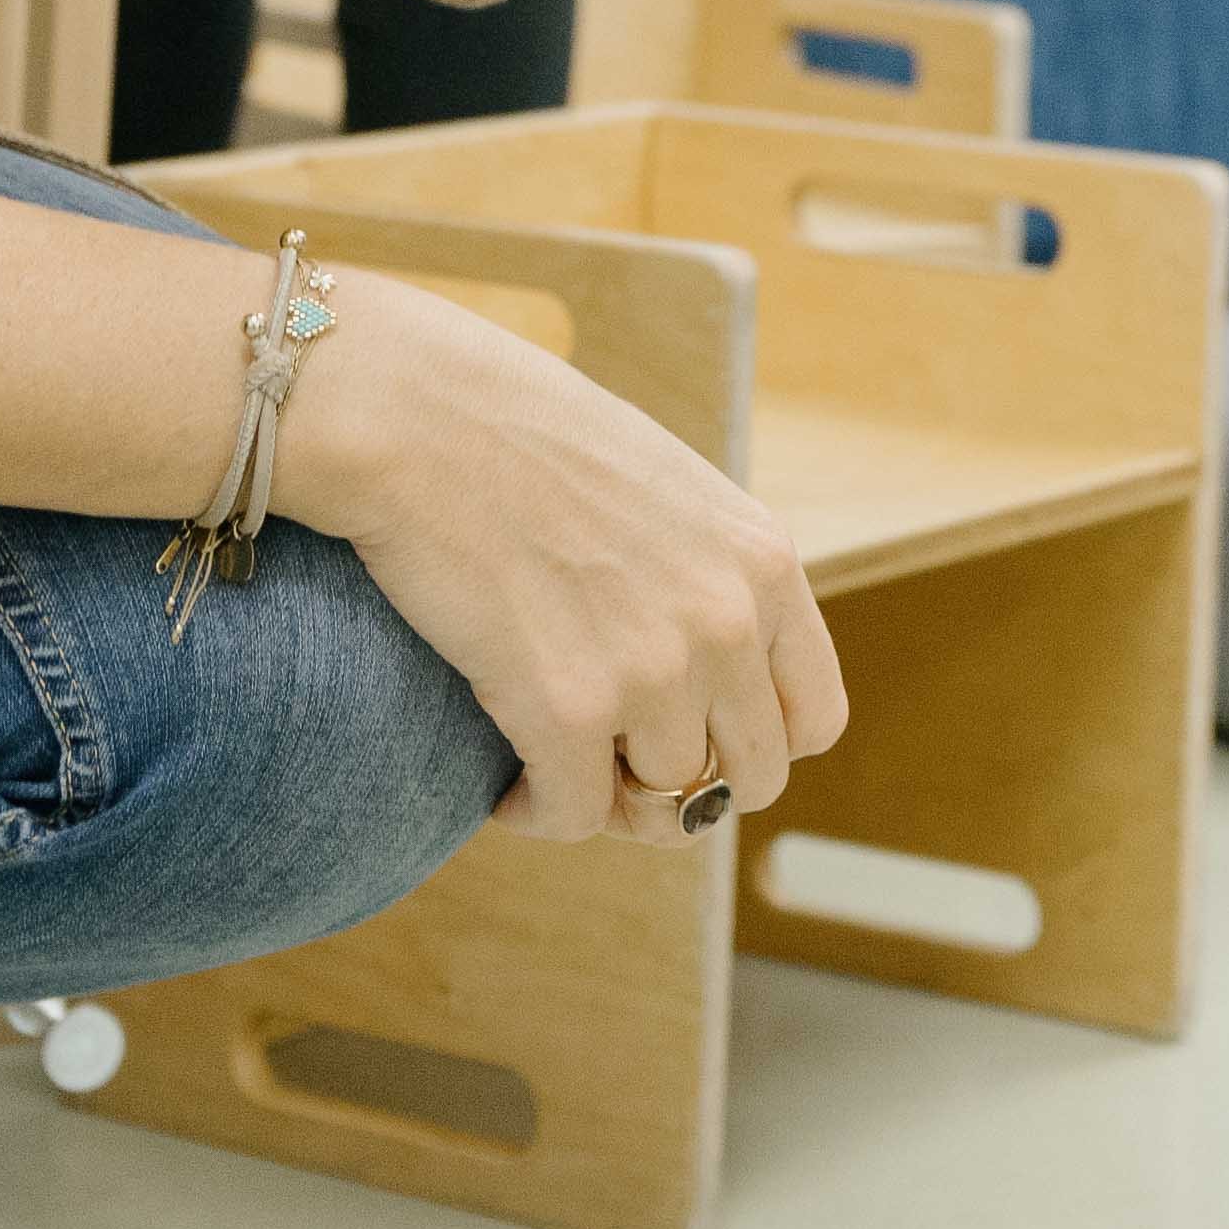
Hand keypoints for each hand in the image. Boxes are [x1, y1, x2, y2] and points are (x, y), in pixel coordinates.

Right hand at [288, 273, 848, 842]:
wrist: (414, 413)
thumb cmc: (520, 436)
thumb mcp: (664, 492)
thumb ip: (706, 579)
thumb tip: (703, 685)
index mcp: (763, 562)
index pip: (813, 718)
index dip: (749, 745)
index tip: (690, 738)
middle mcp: (727, 621)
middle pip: (745, 781)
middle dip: (681, 789)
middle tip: (611, 764)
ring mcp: (654, 668)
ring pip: (663, 808)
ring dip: (604, 798)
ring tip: (548, 761)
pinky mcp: (567, 706)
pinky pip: (574, 815)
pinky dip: (535, 814)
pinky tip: (503, 785)